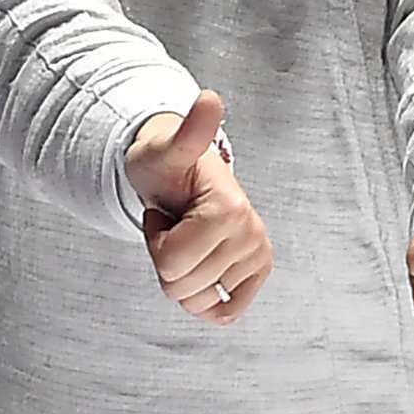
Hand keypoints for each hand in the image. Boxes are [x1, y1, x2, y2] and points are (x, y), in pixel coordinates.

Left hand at [128, 92, 273, 321]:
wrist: (183, 173)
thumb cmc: (166, 165)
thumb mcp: (165, 150)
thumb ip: (189, 132)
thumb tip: (209, 100)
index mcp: (230, 211)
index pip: (172, 262)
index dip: (156, 241)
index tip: (166, 214)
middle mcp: (251, 235)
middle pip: (181, 285)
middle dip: (166, 258)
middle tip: (175, 224)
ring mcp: (257, 255)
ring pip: (197, 302)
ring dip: (181, 273)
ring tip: (185, 237)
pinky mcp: (258, 272)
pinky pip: (226, 312)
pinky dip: (205, 300)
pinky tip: (202, 268)